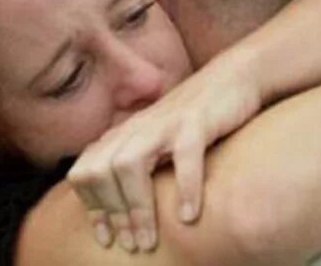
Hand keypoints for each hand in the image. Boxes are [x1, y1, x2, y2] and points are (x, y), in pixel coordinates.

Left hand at [67, 51, 261, 253]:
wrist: (235, 75)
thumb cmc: (197, 118)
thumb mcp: (158, 140)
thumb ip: (138, 163)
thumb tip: (122, 206)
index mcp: (125, 134)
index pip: (85, 171)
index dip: (91, 207)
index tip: (105, 239)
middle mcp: (137, 128)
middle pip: (100, 170)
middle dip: (111, 213)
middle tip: (132, 245)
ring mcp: (165, 123)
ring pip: (129, 165)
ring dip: (137, 208)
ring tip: (150, 239)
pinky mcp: (196, 122)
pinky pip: (184, 156)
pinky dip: (184, 189)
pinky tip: (189, 216)